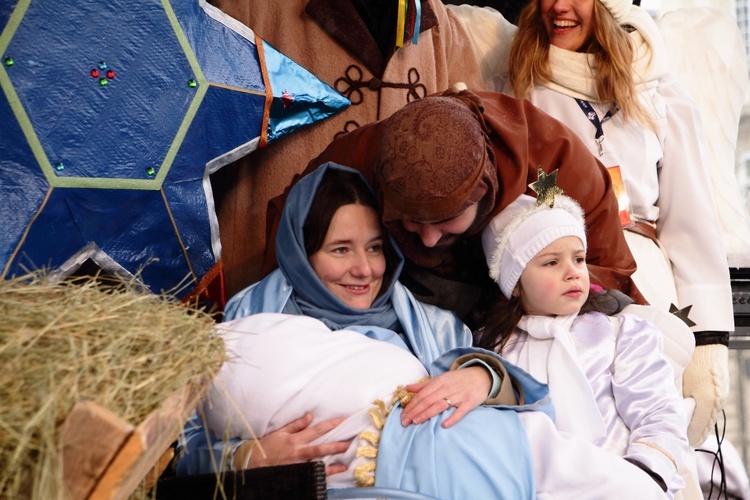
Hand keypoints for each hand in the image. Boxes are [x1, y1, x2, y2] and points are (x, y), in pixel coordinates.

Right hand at [234, 413, 350, 475]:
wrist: (255, 463)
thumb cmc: (268, 446)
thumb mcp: (280, 432)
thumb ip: (296, 425)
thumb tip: (310, 416)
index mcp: (295, 439)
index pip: (317, 430)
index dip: (331, 425)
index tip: (343, 421)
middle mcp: (299, 452)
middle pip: (322, 447)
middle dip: (337, 444)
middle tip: (350, 441)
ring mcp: (299, 465)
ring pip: (320, 462)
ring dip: (334, 461)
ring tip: (346, 459)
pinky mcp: (298, 473)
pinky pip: (314, 474)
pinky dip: (325, 473)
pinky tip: (335, 471)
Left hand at [399, 366, 490, 428]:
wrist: (481, 376)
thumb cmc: (458, 380)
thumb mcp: (441, 379)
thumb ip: (424, 385)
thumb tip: (407, 387)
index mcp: (439, 382)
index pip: (422, 394)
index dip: (411, 405)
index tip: (402, 415)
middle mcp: (447, 388)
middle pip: (428, 400)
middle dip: (414, 411)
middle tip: (404, 422)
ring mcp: (459, 395)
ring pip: (440, 405)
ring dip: (427, 413)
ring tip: (416, 422)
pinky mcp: (469, 402)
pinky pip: (460, 411)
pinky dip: (452, 418)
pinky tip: (444, 425)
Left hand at [683, 344, 728, 445]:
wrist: (706, 342)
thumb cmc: (688, 358)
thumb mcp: (678, 379)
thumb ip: (676, 399)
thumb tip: (671, 414)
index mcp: (706, 400)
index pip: (697, 430)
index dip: (685, 437)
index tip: (676, 440)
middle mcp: (717, 401)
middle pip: (704, 428)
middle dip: (691, 433)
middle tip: (677, 436)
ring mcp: (721, 397)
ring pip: (709, 419)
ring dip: (698, 425)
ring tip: (684, 428)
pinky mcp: (722, 391)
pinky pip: (712, 410)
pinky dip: (704, 415)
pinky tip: (694, 415)